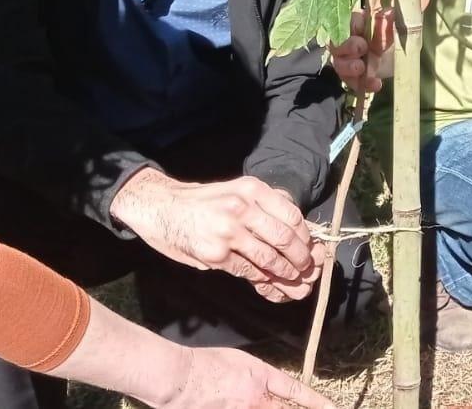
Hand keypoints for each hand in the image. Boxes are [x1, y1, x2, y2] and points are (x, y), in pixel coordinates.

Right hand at [110, 169, 323, 301]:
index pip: (292, 215)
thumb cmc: (202, 201)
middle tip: (307, 269)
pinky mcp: (216, 255)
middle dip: (301, 258)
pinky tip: (269, 283)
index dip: (305, 236)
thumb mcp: (235, 191)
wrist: (162, 208)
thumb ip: (263, 206)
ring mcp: (228, 232)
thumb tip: (297, 228)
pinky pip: (249, 271)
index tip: (310, 247)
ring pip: (270, 259)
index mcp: (251, 189)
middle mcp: (242, 208)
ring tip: (293, 280)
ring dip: (286, 274)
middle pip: (286, 238)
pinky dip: (263, 280)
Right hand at [164, 347, 336, 408]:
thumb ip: (257, 377)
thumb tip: (270, 390)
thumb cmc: (203, 364)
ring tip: (268, 405)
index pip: (294, 390)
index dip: (315, 401)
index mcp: (259, 377)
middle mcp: (255, 399)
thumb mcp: (237, 361)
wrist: (177, 377)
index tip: (333, 408)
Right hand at [330, 9, 394, 92]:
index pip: (349, 21)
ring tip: (360, 68)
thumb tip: (389, 11)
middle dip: (348, 46)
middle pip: (337, 43)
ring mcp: (347, 61)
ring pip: (339, 64)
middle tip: (362, 48)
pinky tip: (376, 84)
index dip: (354, 26)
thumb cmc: (392, 38)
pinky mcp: (352, 78)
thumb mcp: (393, 30)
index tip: (362, 31)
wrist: (398, 60)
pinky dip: (363, 84)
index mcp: (357, 23)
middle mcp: (346, 41)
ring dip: (349, 66)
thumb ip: (387, 23)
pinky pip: (352, 82)